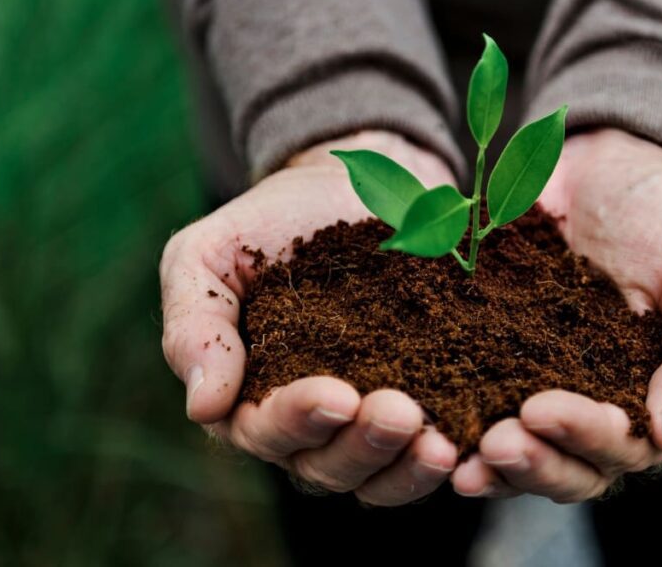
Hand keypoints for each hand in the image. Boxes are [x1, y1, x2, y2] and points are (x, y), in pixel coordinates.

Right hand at [160, 131, 460, 504]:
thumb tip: (203, 407)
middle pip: (325, 466)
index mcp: (246, 396)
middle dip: (361, 446)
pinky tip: (468, 444)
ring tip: (439, 443)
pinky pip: (425, 453)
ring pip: (378, 475)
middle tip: (400, 413)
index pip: (263, 430)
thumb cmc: (263, 224)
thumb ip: (194, 325)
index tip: (336, 394)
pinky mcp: (419, 402)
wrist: (344, 186)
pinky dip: (443, 458)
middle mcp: (305, 424)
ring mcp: (362, 420)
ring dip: (406, 467)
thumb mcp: (205, 257)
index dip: (297, 420)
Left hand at [451, 128, 661, 501]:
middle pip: (560, 466)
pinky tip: (419, 415)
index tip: (540, 410)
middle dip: (528, 462)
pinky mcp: (481, 355)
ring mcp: (529, 384)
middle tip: (492, 442)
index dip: (582, 438)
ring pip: (511, 447)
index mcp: (644, 403)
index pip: (619, 448)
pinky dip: (445, 412)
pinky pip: (462, 394)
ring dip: (485, 459)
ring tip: (454, 452)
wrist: (600, 169)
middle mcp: (585, 408)